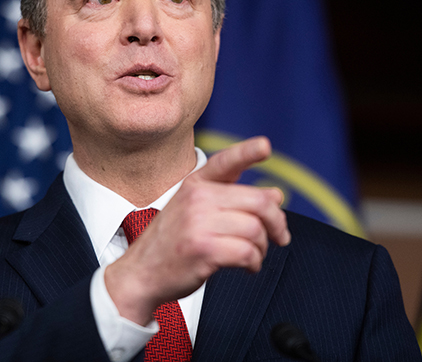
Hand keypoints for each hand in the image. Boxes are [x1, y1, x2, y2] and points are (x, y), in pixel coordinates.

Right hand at [104, 136, 290, 324]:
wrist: (141, 273)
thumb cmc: (172, 243)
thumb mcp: (194, 211)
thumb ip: (232, 200)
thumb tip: (276, 195)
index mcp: (195, 185)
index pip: (226, 162)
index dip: (248, 152)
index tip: (265, 146)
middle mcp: (197, 199)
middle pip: (258, 202)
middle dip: (277, 221)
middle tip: (280, 235)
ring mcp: (199, 224)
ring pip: (256, 230)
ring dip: (263, 247)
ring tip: (254, 255)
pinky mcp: (204, 250)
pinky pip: (247, 252)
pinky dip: (254, 262)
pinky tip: (247, 266)